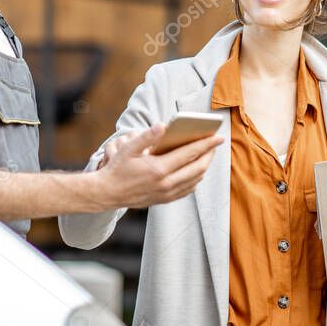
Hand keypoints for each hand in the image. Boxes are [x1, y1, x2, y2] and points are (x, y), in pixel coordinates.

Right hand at [96, 125, 222, 208]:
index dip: (206, 144)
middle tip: (215, 144)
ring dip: (204, 166)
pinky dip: (196, 178)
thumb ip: (147, 136)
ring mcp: (167, 194)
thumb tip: (164, 125)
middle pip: (198, 168)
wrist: (108, 193)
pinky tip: (196, 170)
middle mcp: (166, 183)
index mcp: (158, 169)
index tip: (218, 137)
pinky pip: (188, 189)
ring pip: (195, 180)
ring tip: (207, 154)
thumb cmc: (118, 168)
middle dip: (209, 154)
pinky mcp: (166, 200)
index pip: (189, 154)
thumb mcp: (128, 148)